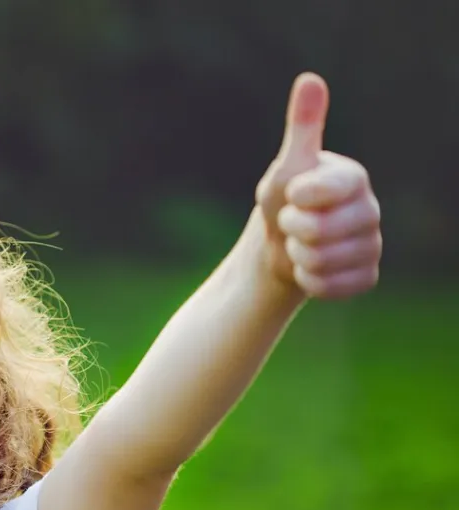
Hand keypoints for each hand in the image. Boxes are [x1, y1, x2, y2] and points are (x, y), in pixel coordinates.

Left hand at [254, 72, 382, 299]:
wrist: (280, 246)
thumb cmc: (283, 200)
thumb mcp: (287, 165)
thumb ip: (302, 127)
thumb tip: (310, 79)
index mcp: (354, 178)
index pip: (324, 191)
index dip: (297, 198)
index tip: (292, 195)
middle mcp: (371, 209)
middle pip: (319, 231)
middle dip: (291, 230)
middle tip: (292, 223)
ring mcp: (372, 245)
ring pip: (323, 260)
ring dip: (298, 256)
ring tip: (300, 244)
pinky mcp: (366, 275)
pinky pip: (330, 286)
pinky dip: (309, 280)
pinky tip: (309, 267)